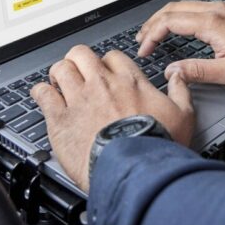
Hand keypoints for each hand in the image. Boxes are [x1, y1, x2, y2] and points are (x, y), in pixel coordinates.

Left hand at [31, 45, 194, 192]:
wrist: (134, 170)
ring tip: (59, 82)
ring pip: (60, 69)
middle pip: (81, 54)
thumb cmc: (156, 144)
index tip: (107, 72)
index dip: (108, 63)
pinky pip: (43, 94)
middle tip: (79, 72)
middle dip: (78, 60)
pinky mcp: (60, 120)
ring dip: (59, 73)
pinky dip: (41, 92)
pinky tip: (44, 96)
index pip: (112, 56)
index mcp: (129, 81)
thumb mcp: (183, 115)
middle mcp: (102, 85)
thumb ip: (181, 91)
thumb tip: (179, 76)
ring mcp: (79, 100)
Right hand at [136, 1, 224, 85]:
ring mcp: (220, 8)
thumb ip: (198, 72)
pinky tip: (175, 27)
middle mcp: (215, 11)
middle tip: (140, 40)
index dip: (152, 35)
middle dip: (152, 24)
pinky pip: (193, 8)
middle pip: (172, 9)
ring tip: (152, 33)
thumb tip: (173, 71)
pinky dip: (177, 16)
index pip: (170, 22)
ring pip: (182, 6)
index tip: (145, 50)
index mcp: (213, 23)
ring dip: (163, 18)